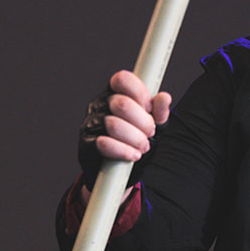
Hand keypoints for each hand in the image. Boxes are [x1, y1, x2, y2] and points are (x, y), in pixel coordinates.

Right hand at [78, 71, 170, 185]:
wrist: (124, 171)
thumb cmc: (137, 141)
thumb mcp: (154, 125)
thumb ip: (159, 112)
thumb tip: (164, 97)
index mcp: (115, 93)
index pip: (122, 79)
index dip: (139, 93)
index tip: (149, 108)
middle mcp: (99, 105)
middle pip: (121, 103)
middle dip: (142, 121)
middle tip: (150, 132)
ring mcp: (90, 123)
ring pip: (113, 125)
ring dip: (135, 139)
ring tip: (142, 146)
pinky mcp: (86, 144)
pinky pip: (103, 143)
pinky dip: (123, 151)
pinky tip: (133, 155)